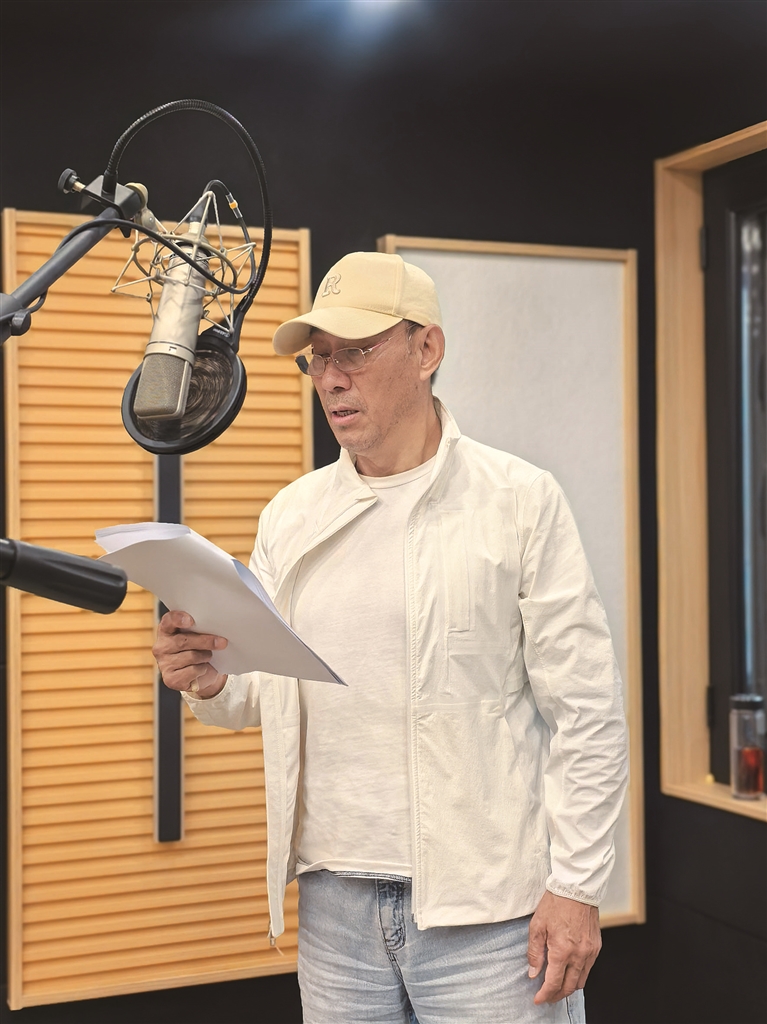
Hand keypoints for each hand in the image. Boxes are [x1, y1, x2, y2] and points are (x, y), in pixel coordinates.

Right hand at [153, 610, 227, 698]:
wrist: (202, 675)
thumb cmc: (200, 649)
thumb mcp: (199, 635)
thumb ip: (200, 628)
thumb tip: (216, 629)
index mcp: (166, 630)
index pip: (168, 620)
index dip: (178, 619)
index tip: (191, 620)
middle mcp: (161, 647)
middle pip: (184, 641)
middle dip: (205, 641)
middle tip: (222, 642)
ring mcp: (164, 664)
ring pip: (191, 656)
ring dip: (205, 656)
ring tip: (208, 656)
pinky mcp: (170, 679)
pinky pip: (192, 671)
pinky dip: (202, 670)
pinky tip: (202, 668)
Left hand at [527, 890, 600, 1004]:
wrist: (576, 888)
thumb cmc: (555, 904)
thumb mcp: (537, 926)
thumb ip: (535, 952)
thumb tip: (534, 973)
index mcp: (562, 950)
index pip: (554, 983)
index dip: (545, 994)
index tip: (538, 1000)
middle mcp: (579, 955)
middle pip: (569, 987)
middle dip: (557, 995)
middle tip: (546, 997)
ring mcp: (590, 952)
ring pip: (581, 981)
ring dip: (569, 987)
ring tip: (557, 987)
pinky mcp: (597, 947)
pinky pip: (588, 969)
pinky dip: (578, 975)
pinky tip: (569, 971)